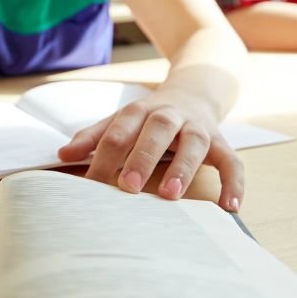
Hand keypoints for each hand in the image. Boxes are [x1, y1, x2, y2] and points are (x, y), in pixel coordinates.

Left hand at [57, 88, 243, 211]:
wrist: (193, 91)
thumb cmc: (148, 117)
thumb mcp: (120, 121)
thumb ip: (93, 137)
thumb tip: (62, 155)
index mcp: (139, 111)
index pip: (118, 132)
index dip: (105, 157)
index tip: (92, 185)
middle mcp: (169, 115)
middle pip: (156, 130)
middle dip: (143, 156)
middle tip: (129, 185)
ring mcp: (197, 127)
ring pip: (194, 142)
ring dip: (184, 167)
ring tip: (171, 195)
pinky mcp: (221, 140)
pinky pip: (231, 160)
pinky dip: (234, 182)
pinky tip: (229, 206)